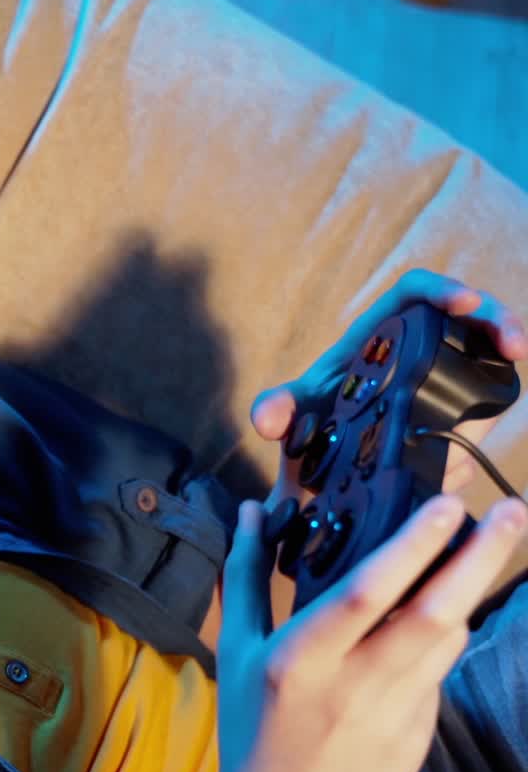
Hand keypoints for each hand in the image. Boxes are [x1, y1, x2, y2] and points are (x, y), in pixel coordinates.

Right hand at [209, 491, 527, 771]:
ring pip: (448, 641)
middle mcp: (354, 685)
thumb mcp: (235, 651)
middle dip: (479, 558)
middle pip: (434, 614)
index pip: (368, 591)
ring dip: (468, 591)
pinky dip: (440, 641)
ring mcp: (395, 716)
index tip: (445, 505)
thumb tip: (251, 510)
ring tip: (484, 548)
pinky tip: (431, 623)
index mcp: (301, 659)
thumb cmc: (249, 732)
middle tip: (511, 512)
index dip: (412, 545)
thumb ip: (246, 576)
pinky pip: (437, 675)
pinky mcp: (420, 739)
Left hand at [251, 271, 527, 507]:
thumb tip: (268, 417)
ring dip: (495, 380)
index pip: (415, 292)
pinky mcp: (449, 417)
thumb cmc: (302, 432)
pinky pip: (477, 414)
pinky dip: (475, 433)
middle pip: (467, 318)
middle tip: (516, 347)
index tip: (466, 302)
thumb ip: (273, 410)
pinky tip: (460, 459)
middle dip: (499, 323)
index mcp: (374, 336)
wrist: (312, 482)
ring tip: (484, 416)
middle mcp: (410, 352)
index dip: (443, 289)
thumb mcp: (286, 418)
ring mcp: (435, 383)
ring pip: (481, 365)